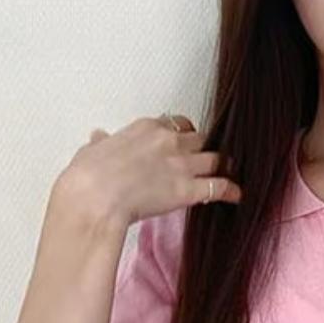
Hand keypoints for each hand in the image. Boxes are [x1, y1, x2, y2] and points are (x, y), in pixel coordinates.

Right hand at [56, 114, 242, 231]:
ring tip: (229, 169)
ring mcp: (181, 164)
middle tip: (206, 155)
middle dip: (203, 146)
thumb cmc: (86, 177)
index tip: (181, 140)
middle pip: (198, 138)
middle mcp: (168, 141)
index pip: (173, 124)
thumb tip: (98, 137)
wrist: (93, 198)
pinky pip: (218, 186)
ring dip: (223, 164)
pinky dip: (230, 190)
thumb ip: (100, 143)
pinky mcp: (187, 190)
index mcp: (145, 128)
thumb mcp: (90, 152)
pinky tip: (237, 195)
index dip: (180, 133)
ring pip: (214, 158)